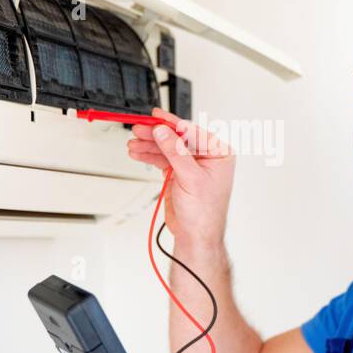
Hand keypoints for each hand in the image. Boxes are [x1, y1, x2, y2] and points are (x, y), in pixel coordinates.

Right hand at [126, 107, 234, 244]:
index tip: (157, 117)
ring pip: (167, 148)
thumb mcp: (190, 178)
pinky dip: (149, 156)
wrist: (195, 235)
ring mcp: (190, 164)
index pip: (193, 132)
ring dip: (149, 145)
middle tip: (140, 129)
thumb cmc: (205, 212)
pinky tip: (138, 152)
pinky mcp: (178, 173)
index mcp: (218, 153)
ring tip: (134, 143)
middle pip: (177, 138)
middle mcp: (206, 156)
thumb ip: (175, 152)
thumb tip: (163, 132)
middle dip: (157, 135)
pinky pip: (162, 159)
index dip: (173, 124)